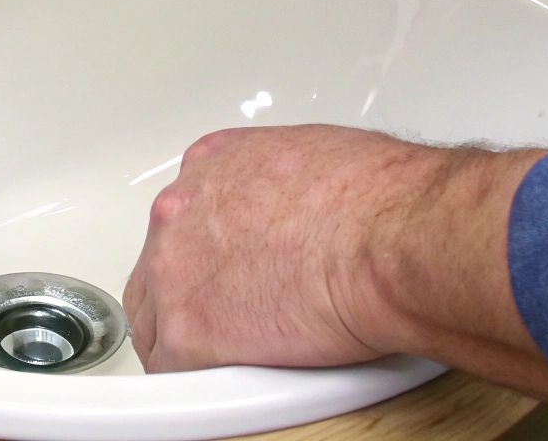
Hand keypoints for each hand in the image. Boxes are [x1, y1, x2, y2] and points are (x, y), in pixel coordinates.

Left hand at [122, 125, 547, 404]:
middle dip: (194, 293)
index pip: (186, 217)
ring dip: (191, 341)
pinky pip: (173, 370)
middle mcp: (180, 210)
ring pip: (155, 320)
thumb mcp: (321, 160)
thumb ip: (288, 188)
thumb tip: (309, 213)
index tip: (238, 273)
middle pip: (161, 266)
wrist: (392, 240)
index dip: (213, 252)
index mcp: (212, 165)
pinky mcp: (187, 331)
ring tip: (238, 358)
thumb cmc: (382, 198)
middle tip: (238, 318)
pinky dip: (202, 384)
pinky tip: (238, 386)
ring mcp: (173, 271)